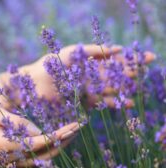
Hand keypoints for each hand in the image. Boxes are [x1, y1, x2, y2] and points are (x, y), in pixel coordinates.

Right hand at [0, 106, 79, 165]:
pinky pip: (38, 155)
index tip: (74, 124)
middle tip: (79, 125)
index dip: (59, 134)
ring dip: (61, 143)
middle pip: (47, 152)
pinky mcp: (16, 156)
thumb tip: (39, 132)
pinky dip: (51, 146)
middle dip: (65, 139)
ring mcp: (15, 159)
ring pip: (44, 156)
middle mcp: (14, 157)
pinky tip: (60, 136)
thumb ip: (18, 123)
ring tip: (74, 129)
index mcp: (9, 146)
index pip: (41, 143)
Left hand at [24, 44, 154, 107]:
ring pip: (111, 88)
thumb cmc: (52, 63)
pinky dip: (113, 102)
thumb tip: (119, 49)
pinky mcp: (83, 101)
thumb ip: (96, 50)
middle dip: (132, 72)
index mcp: (89, 62)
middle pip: (115, 74)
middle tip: (148, 70)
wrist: (36, 82)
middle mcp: (91, 75)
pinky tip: (125, 103)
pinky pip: (101, 102)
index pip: (114, 60)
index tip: (147, 58)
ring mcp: (88, 88)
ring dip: (124, 88)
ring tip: (138, 89)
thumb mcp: (74, 51)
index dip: (130, 59)